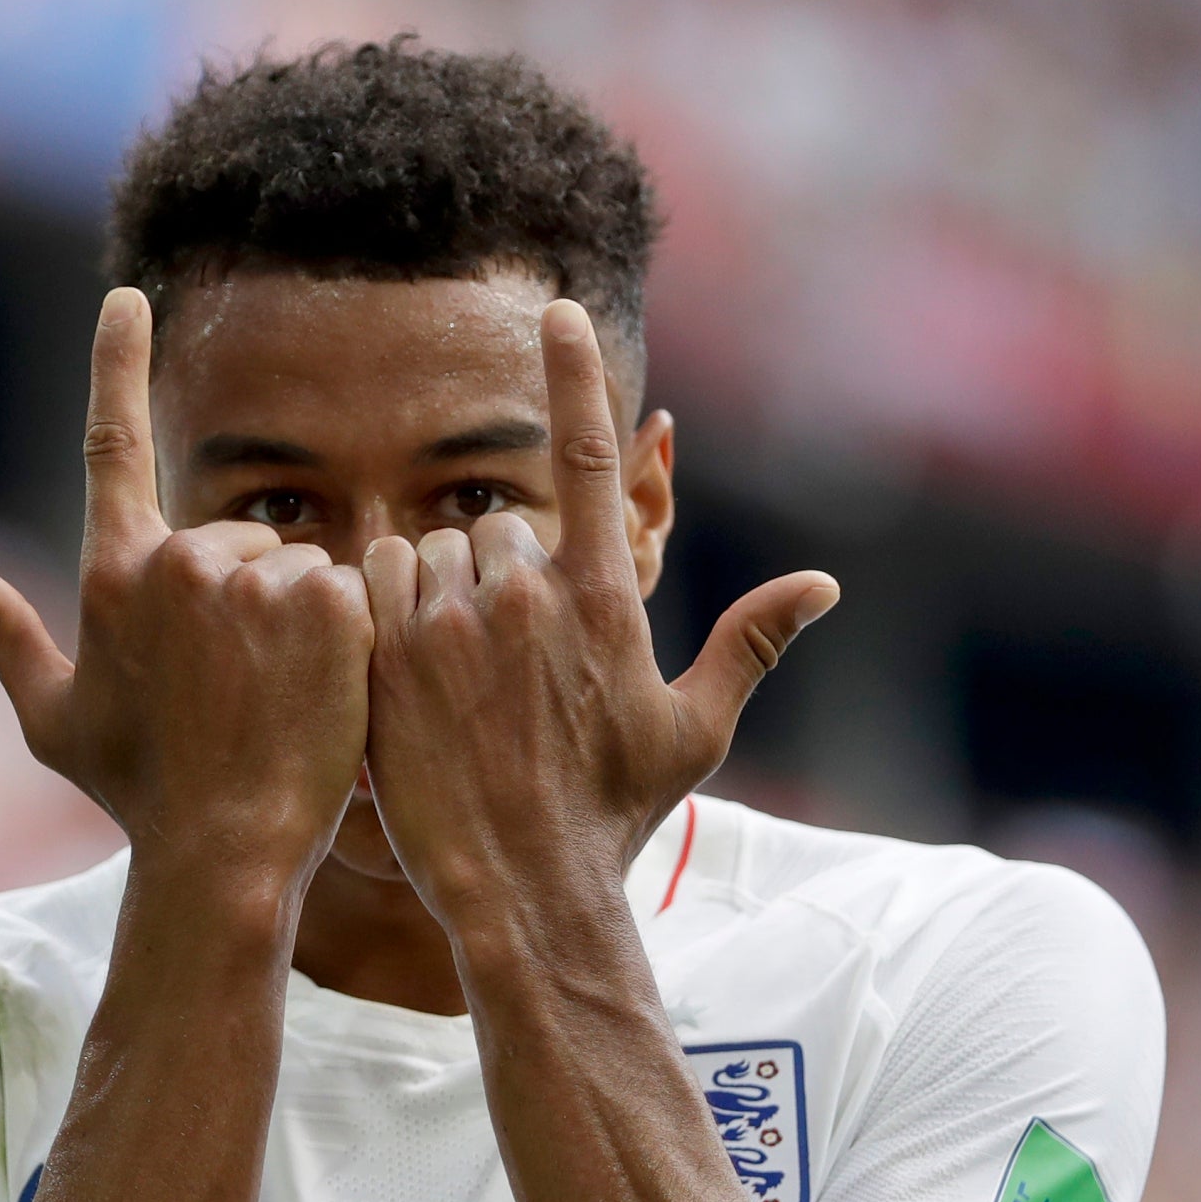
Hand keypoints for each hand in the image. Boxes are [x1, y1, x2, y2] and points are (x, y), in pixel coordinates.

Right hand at [0, 288, 372, 881]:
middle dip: (244, 597)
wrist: (225, 851)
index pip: (111, 441)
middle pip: (234, 539)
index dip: (117, 362)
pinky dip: (345, 635)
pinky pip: (345, 590)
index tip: (130, 300)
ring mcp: (256, 579)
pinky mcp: (326, 602)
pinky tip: (322, 693)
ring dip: (295, 621)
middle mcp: (181, 559)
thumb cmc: (139, 794)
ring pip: (293, 568)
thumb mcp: (55, 718)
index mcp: (114, 572)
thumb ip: (0, 633)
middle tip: (236, 689)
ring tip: (275, 701)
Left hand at [360, 298, 836, 927]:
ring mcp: (448, 626)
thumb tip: (825, 583)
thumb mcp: (693, 731)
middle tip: (510, 659)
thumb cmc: (614, 816)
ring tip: (460, 673)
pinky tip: (403, 660)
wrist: (523, 890)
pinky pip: (374, 577)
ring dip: (443, 589)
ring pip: (433, 548)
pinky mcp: (386, 658)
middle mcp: (524, 597)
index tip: (556, 310)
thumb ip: (750, 641)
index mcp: (602, 601)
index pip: (585, 460)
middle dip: (502, 569)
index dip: (574, 376)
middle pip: (498, 522)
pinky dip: (385, 601)